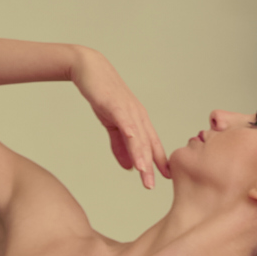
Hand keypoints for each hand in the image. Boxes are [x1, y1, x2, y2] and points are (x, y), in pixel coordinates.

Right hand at [71, 47, 169, 188]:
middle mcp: (138, 116)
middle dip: (150, 166)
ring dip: (141, 156)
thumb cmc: (102, 95)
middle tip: (151, 186)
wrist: (90, 69)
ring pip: (138, 137)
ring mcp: (129, 110)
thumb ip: (119, 145)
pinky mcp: (116, 105)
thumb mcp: (111, 124)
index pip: (151, 145)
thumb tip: (128, 166)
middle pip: (147, 145)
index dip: (159, 162)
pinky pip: (125, 124)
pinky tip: (133, 149)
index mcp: (139, 121)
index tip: (167, 178)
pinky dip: (130, 137)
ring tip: (144, 174)